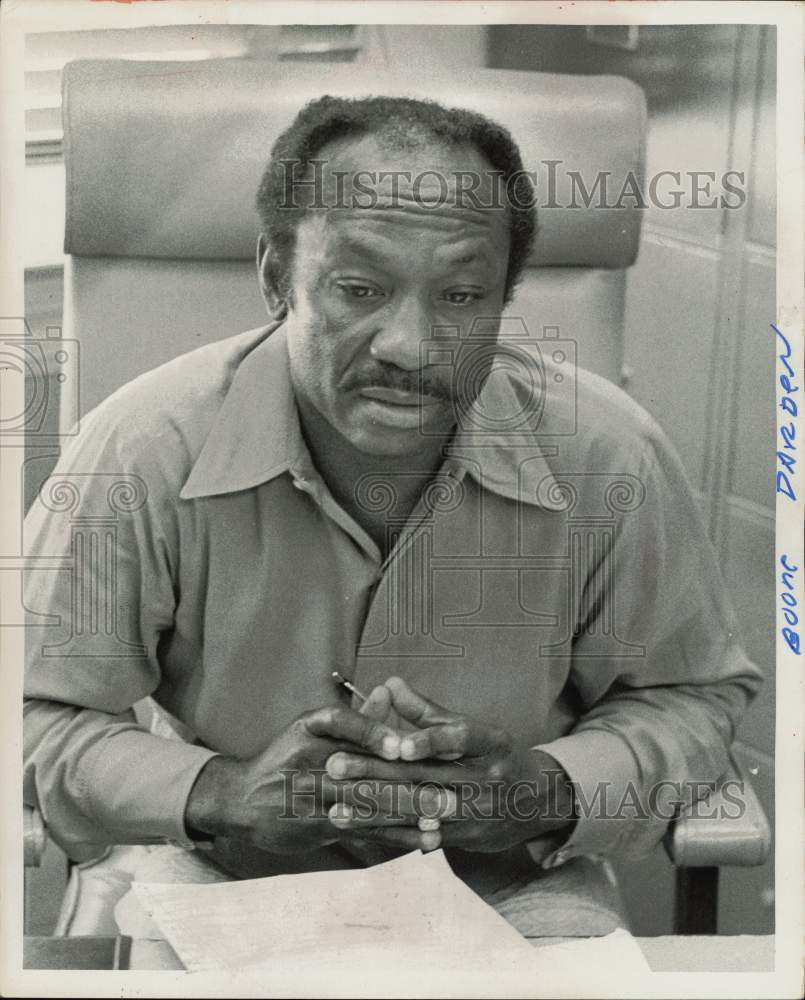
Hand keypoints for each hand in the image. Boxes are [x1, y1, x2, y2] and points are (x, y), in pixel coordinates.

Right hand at [185, 695, 451, 854]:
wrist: (241, 799)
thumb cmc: (286, 757)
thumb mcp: (313, 729)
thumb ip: (356, 717)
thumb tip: (390, 692)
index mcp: (311, 729)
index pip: (344, 724)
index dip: (375, 734)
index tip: (404, 747)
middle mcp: (311, 761)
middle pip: (364, 771)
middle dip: (408, 782)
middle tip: (447, 788)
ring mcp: (313, 797)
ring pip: (367, 804)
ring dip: (408, 813)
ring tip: (443, 817)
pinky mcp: (319, 826)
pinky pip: (363, 830)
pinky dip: (396, 835)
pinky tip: (423, 839)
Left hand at [325, 677, 575, 852]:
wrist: (535, 802)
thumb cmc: (492, 755)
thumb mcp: (471, 727)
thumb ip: (427, 710)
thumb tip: (390, 682)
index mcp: (489, 743)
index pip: (460, 739)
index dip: (429, 741)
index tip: (397, 744)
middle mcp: (484, 779)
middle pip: (427, 777)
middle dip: (377, 773)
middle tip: (335, 764)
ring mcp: (474, 813)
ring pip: (418, 812)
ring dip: (374, 809)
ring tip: (335, 803)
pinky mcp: (463, 839)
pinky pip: (418, 837)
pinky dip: (385, 832)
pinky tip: (355, 826)